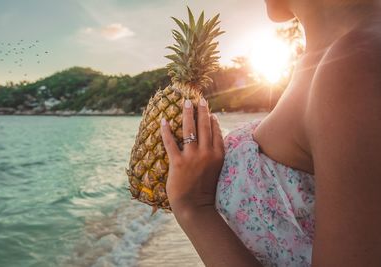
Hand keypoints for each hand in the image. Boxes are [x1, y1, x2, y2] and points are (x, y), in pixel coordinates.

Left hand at [160, 97, 224, 216]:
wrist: (195, 206)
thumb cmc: (205, 191)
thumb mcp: (216, 171)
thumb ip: (215, 156)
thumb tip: (211, 143)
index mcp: (218, 156)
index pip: (216, 133)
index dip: (213, 121)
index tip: (210, 112)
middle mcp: (206, 154)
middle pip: (204, 127)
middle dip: (201, 111)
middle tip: (199, 99)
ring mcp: (192, 157)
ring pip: (190, 130)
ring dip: (187, 114)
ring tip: (186, 103)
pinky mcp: (178, 163)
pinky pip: (170, 142)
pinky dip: (166, 130)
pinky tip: (163, 120)